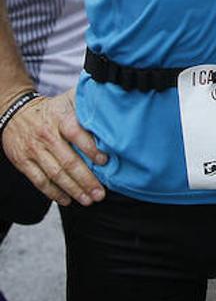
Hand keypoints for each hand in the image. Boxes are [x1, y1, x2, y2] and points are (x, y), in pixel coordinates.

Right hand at [2, 90, 106, 205]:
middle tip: (100, 193)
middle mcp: (46, 136)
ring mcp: (34, 151)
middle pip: (67, 161)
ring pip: (54, 174)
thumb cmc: (54, 109)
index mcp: (60, 119)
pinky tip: (67, 200)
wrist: (17, 114)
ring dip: (73, 190)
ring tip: (88, 200)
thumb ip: (90, 103)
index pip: (76, 133)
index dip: (91, 148)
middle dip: (85, 179)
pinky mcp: (23, 163)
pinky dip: (54, 193)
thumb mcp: (70, 100)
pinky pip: (39, 181)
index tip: (105, 161)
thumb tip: (114, 104)